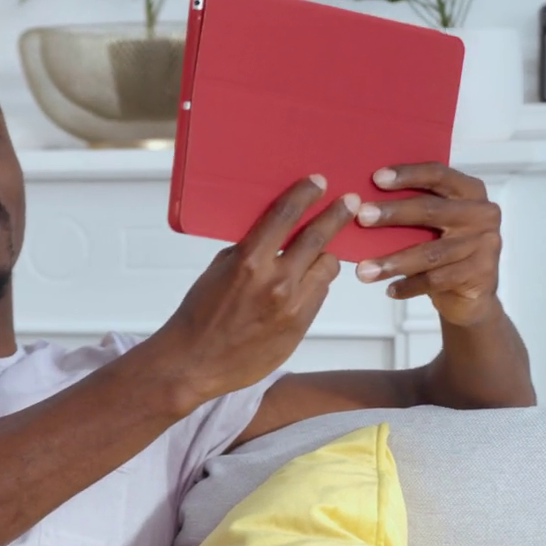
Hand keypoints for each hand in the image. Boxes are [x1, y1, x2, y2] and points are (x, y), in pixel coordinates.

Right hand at [146, 175, 353, 401]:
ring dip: (325, 255)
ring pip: (326, 267)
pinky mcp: (300, 326)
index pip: (285, 216)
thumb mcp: (219, 270)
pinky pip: (320, 294)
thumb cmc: (200, 316)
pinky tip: (306, 282)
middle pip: (318, 238)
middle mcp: (276, 282)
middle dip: (336, 216)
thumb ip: (250, 250)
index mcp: (249, 262)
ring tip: (321, 251)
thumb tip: (274, 234)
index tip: (318, 183)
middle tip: (349, 203)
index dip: (305, 195)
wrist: (196, 362)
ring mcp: (292, 306)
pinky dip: (315, 283)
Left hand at [348, 162, 503, 326]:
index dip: (408, 175)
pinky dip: (409, 286)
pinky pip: (436, 279)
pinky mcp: (480, 273)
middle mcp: (482, 213)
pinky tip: (390, 289)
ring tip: (364, 271)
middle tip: (362, 217)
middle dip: (393, 213)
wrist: (473, 294)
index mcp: (470, 191)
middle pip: (431, 210)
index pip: (438, 174)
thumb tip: (363, 201)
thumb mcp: (435, 223)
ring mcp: (484, 244)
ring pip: (430, 253)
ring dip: (393, 262)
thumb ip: (414, 207)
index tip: (376, 178)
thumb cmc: (445, 248)